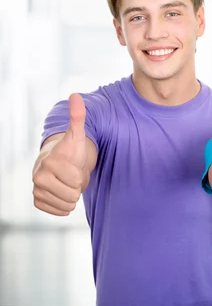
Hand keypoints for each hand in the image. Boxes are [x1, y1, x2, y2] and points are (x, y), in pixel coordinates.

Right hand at [33, 93, 87, 215]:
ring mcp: (36, 189)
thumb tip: (76, 95)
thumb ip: (78, 117)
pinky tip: (62, 193)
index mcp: (50, 162)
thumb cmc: (70, 150)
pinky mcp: (37, 201)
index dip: (81, 175)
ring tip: (67, 182)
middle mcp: (38, 176)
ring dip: (72, 196)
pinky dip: (64, 206)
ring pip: (66, 205)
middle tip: (71, 175)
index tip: (73, 165)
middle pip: (72, 195)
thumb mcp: (77, 135)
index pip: (77, 181)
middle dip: (77, 186)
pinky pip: (58, 211)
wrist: (59, 163)